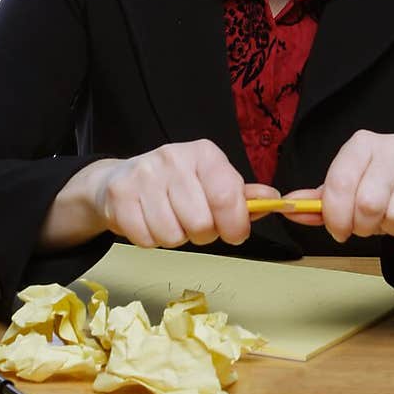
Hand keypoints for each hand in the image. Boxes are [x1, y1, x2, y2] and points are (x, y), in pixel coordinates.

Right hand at [86, 139, 279, 248]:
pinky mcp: (120, 196)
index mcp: (203, 153)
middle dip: (202, 234)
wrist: (120, 180)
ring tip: (171, 220)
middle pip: (201, 223)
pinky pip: (147, 240)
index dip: (235, 225)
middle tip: (194, 223)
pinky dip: (151, 240)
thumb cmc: (176, 185)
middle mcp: (173, 158)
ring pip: (173, 235)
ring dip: (176, 238)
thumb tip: (273, 199)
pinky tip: (149, 222)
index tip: (234, 232)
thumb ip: (242, 195)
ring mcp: (144, 175)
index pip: (226, 195)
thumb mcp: (212, 182)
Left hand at [281, 129, 393, 259]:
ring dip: (393, 228)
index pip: (340, 182)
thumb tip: (288, 207)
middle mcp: (393, 143)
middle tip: (369, 226)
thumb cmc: (385, 196)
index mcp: (362, 144)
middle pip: (368, 202)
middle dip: (365, 226)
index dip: (335, 216)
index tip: (339, 231)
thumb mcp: (349, 196)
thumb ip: (319, 203)